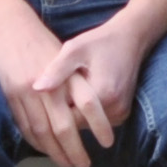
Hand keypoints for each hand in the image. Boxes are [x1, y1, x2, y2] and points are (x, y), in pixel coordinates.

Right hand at [0, 8, 93, 166]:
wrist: (9, 27)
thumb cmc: (42, 42)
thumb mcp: (69, 53)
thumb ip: (80, 82)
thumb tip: (94, 110)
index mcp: (66, 73)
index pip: (88, 104)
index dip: (98, 124)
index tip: (107, 142)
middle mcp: (47, 85)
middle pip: (63, 125)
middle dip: (74, 149)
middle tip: (84, 165)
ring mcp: (25, 93)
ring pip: (42, 130)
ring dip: (54, 151)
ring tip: (67, 164)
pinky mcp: (11, 96)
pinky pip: (25, 126)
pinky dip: (36, 141)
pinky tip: (45, 150)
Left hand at [33, 10, 163, 159]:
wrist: (131, 40)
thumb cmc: (99, 42)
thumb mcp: (74, 49)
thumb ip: (56, 70)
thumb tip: (36, 88)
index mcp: (104, 95)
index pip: (69, 119)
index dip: (51, 113)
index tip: (37, 104)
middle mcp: (116, 110)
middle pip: (77, 126)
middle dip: (60, 117)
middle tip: (45, 105)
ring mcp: (121, 114)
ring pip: (86, 126)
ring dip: (72, 117)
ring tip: (61, 100)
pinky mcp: (122, 114)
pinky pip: (96, 123)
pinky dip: (84, 115)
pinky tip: (74, 101)